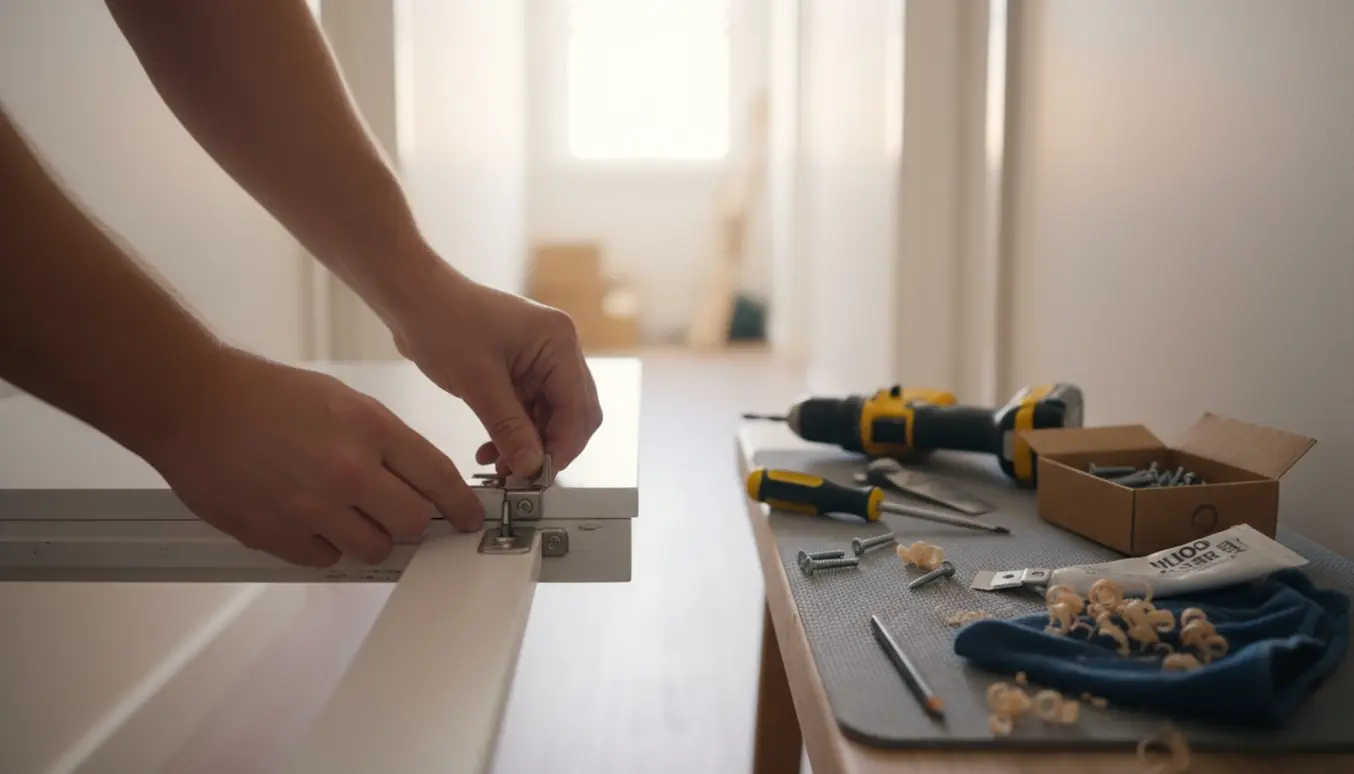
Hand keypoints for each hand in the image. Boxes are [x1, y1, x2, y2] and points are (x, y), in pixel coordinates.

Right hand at [142, 349, 484, 566]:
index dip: (461, 504)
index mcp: (370, 429)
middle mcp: (346, 471)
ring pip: (374, 549)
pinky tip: (312, 520)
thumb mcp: (344, 401)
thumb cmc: (267, 396)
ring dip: (371, 537)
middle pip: (413, 523)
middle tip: (401, 512)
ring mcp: (310, 507)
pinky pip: (325, 560)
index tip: (469, 517)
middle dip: (414, 521)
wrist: (193, 405)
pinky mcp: (276, 534)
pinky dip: (327, 547)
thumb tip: (424, 481)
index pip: (439, 478)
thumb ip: (388, 443)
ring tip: (349, 513)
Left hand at [388, 262, 602, 477]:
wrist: (413, 299)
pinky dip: (515, 433)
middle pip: (573, 413)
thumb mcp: (477, 382)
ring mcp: (541, 359)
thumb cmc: (442, 322)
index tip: (538, 477)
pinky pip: (530, 411)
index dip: (562, 447)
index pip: (577, 407)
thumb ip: (509, 428)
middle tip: (523, 477)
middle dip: (550, 447)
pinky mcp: (522, 370)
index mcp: (558, 342)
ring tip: (500, 467)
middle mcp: (558, 350)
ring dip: (529, 444)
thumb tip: (531, 467)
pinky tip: (491, 450)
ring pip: (551, 417)